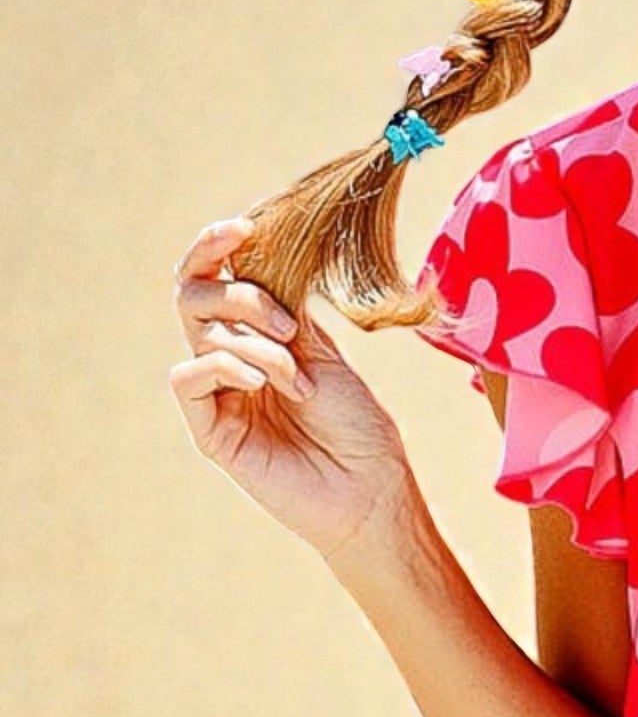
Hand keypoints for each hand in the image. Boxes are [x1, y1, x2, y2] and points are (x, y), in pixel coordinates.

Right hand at [169, 213, 415, 561]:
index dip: (218, 245)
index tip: (244, 228)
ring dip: (255, 343)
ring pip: (199, 332)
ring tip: (297, 378)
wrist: (370, 488)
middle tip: (289, 327)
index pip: (217, 276)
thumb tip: (258, 252)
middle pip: (195, 294)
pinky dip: (225, 366)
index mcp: (260, 334)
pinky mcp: (209, 430)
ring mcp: (218, 393)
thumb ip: (285, 305)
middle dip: (240, 295)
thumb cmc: (359, 426)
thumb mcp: (324, 351)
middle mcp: (232, 358)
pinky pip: (188, 377)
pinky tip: (262, 385)